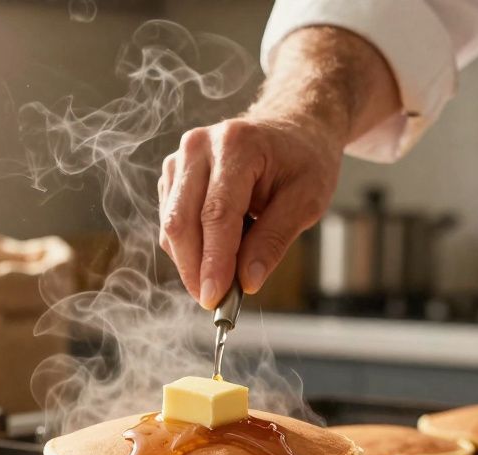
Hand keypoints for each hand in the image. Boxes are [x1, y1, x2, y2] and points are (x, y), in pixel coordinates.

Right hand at [157, 114, 342, 307]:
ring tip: (224, 277)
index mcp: (237, 144)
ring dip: (191, 262)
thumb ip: (274, 240)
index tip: (214, 298)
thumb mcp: (306, 201)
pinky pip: (171, 223)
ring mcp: (180, 158)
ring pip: (171, 226)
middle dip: (195, 269)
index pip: (216, 214)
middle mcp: (199, 146)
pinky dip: (189, 248)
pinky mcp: (172, 175)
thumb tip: (247, 282)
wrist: (292, 129)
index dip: (213, 261)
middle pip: (182, 221)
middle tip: (215, 302)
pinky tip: (217, 253)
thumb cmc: (304, 161)